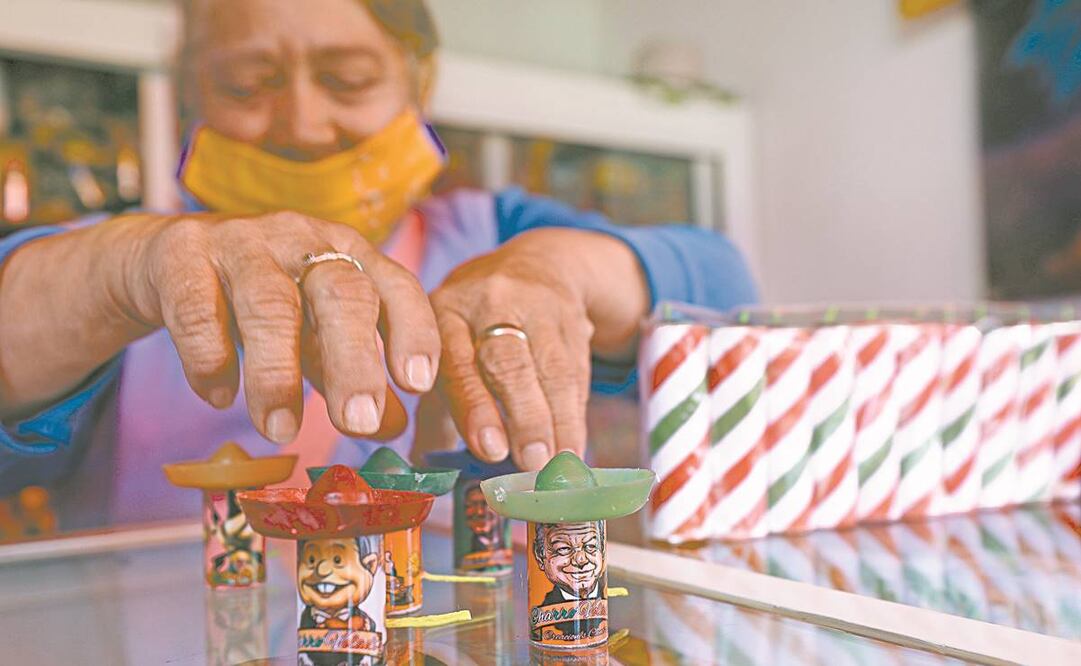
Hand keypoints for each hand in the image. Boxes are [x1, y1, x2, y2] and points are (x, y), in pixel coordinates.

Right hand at [119, 211, 438, 442]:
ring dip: (277, 373)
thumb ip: (353, 373)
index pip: (396, 286)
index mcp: (349, 254)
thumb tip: (392, 426)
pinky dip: (210, 357)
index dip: (413, 331)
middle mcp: (303, 241)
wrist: (165, 256)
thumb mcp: (315, 333)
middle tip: (359, 422)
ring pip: (269, 302)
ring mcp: (242, 243)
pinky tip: (218, 397)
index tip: (418, 384)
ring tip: (280, 430)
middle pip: (341, 293)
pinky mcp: (180, 255)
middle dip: (354, 361)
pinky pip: (197, 308)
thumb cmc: (261, 298)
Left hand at [431, 229, 607, 469]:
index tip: (489, 449)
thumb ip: (436, 409)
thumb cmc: (477, 326)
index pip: (457, 360)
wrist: (536, 266)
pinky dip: (575, 414)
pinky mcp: (572, 319)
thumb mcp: (447, 348)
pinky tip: (573, 447)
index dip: (474, 406)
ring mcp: (536, 307)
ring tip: (558, 464)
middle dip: (523, 415)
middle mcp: (489, 302)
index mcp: (446, 312)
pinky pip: (577, 370)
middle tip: (532, 462)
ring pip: (550, 368)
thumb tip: (423, 470)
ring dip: (557, 422)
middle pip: (508, 361)